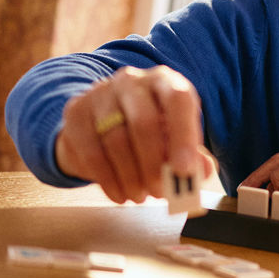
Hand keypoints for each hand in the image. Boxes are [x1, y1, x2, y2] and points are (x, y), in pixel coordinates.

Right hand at [54, 66, 215, 204]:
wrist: (101, 120)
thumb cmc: (149, 129)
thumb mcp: (176, 137)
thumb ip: (193, 155)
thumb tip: (202, 171)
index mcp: (164, 81)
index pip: (178, 99)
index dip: (183, 136)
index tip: (184, 170)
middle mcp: (132, 81)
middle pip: (143, 123)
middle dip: (154, 165)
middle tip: (160, 192)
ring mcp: (100, 94)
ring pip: (116, 141)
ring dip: (131, 177)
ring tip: (140, 196)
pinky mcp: (76, 113)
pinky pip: (92, 153)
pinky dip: (108, 181)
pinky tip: (119, 195)